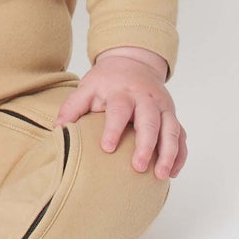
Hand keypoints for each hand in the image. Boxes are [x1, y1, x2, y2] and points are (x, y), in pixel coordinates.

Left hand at [56, 48, 185, 178]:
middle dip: (146, 144)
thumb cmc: (107, 81)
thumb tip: (57, 129)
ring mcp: (162, 107)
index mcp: (122, 92)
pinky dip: (180, 154)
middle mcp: (146, 98)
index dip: (113, 128)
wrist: (133, 62)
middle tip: (137, 167)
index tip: (107, 148)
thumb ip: (72, 107)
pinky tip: (173, 172)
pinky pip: (181, 136)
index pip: (120, 109)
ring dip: (168, 153)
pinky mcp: (172, 116)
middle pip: (150, 121)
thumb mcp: (87, 87)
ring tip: (161, 176)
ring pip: (171, 129)